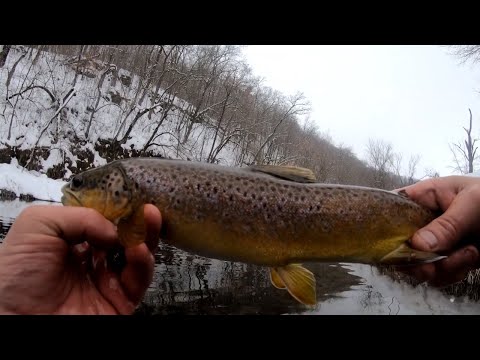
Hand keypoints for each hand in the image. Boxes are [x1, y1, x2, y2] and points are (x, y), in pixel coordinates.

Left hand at [0, 204, 160, 314]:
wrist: (15, 317)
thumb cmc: (16, 274)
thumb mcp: (38, 225)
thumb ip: (80, 216)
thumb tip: (114, 230)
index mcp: (74, 240)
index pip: (105, 220)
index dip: (120, 209)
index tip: (133, 198)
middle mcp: (92, 259)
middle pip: (126, 237)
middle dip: (140, 221)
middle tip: (149, 209)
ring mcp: (107, 281)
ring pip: (139, 256)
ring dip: (146, 237)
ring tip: (149, 221)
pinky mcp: (119, 302)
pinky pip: (139, 280)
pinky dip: (144, 263)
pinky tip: (139, 249)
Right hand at [396, 176, 479, 286]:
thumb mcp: (471, 205)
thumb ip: (446, 225)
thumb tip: (417, 244)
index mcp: (423, 198)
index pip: (389, 208)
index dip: (383, 226)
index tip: (392, 244)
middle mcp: (424, 221)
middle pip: (399, 244)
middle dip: (415, 259)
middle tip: (432, 264)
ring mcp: (435, 242)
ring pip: (417, 264)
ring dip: (442, 267)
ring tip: (469, 254)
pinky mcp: (448, 258)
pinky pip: (437, 275)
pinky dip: (453, 273)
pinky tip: (473, 258)